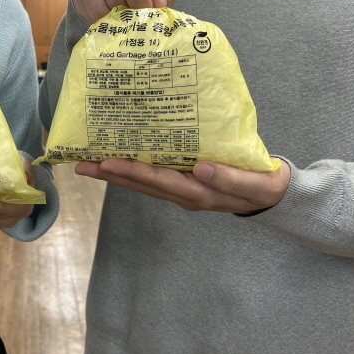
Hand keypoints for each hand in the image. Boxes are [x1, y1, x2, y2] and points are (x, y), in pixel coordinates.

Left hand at [75, 158, 289, 214]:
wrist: (272, 195)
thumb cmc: (264, 185)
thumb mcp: (255, 184)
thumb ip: (229, 178)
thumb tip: (200, 166)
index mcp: (198, 193)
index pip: (160, 181)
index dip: (133, 172)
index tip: (109, 162)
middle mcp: (183, 194)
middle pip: (141, 184)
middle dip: (111, 175)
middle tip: (81, 164)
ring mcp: (181, 190)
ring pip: (142, 182)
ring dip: (115, 174)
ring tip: (89, 164)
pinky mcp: (182, 183)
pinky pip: (152, 177)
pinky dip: (132, 169)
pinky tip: (118, 159)